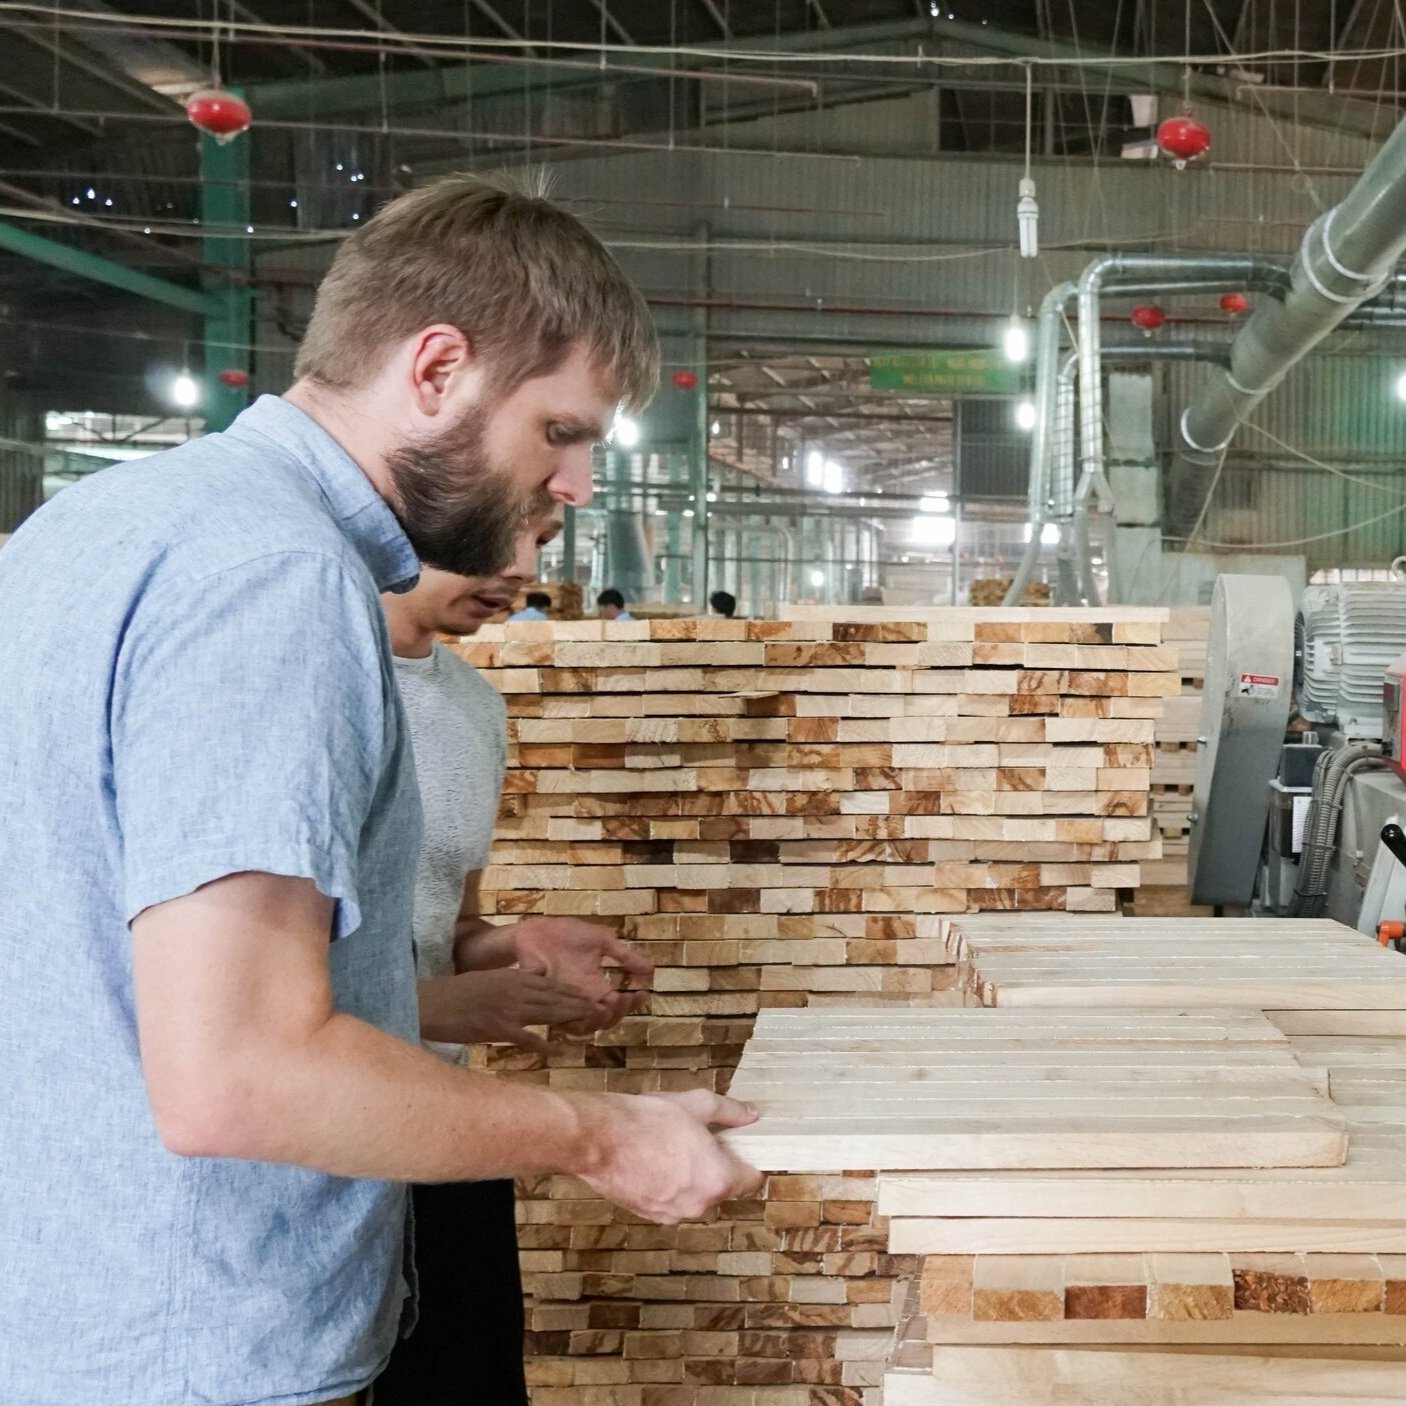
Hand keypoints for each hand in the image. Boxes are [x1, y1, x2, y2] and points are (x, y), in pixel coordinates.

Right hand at [419, 969, 599, 1055]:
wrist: (433, 1004)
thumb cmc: (458, 993)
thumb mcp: (490, 978)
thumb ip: (515, 979)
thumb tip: (538, 977)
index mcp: (513, 977)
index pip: (551, 983)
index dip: (573, 990)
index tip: (591, 995)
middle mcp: (516, 990)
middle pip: (556, 997)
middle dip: (580, 1004)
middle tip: (602, 1009)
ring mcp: (509, 1010)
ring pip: (549, 1014)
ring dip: (571, 1019)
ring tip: (591, 1024)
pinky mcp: (500, 1029)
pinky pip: (529, 1039)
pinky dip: (546, 1046)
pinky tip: (560, 1052)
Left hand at [510, 917, 652, 1030]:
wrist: (534, 930)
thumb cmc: (567, 935)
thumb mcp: (601, 940)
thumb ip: (623, 955)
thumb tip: (650, 968)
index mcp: (595, 987)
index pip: (617, 1006)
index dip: (632, 1005)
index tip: (643, 994)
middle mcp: (580, 999)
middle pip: (602, 1022)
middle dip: (617, 1014)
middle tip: (624, 999)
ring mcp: (562, 1001)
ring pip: (581, 1027)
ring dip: (596, 1019)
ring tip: (606, 1006)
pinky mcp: (544, 999)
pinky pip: (556, 1017)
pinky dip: (571, 1017)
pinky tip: (582, 1005)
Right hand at [575, 1088, 763, 1223]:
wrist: (601, 1139)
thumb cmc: (648, 1121)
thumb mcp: (696, 1104)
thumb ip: (729, 1111)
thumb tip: (750, 1114)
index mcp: (718, 1180)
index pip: (752, 1182)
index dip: (748, 1162)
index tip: (740, 1148)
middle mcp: (699, 1205)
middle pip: (723, 1190)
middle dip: (717, 1169)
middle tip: (702, 1142)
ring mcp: (673, 1214)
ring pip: (696, 1198)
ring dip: (692, 1180)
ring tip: (674, 1149)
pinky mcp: (649, 1215)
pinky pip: (672, 1202)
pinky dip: (669, 1187)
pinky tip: (655, 1161)